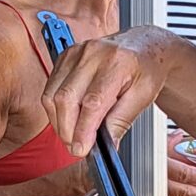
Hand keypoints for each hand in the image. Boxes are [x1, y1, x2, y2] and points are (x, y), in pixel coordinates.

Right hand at [43, 31, 170, 155]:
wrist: (142, 47)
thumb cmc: (146, 69)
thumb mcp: (143, 97)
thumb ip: (121, 121)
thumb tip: (104, 145)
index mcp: (117, 62)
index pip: (93, 102)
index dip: (82, 129)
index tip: (81, 148)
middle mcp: (93, 54)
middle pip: (66, 99)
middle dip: (67, 130)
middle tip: (77, 146)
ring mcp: (75, 54)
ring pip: (52, 96)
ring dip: (59, 121)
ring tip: (73, 133)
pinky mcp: (64, 58)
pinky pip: (49, 89)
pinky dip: (55, 109)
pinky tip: (69, 116)